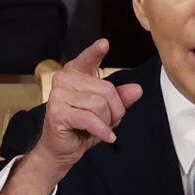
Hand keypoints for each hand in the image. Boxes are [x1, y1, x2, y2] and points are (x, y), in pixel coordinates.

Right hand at [2, 39, 142, 194]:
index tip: (104, 44)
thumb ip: (120, 99)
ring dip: (107, 122)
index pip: (87, 59)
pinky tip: (106, 136)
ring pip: (99, 105)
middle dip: (115, 110)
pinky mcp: (57, 113)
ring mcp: (58, 96)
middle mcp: (63, 80)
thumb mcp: (105, 112)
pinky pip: (90, 119)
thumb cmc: (80, 128)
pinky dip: (102, 131)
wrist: (61, 150)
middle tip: (110, 121)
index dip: (95, 52)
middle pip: (106, 89)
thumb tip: (137, 89)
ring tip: (102, 128)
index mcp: (74, 75)